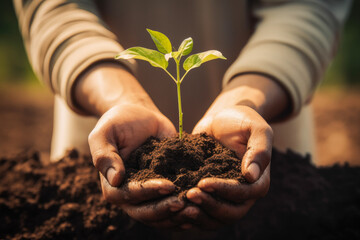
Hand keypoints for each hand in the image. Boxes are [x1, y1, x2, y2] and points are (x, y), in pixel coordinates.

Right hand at [74, 62, 186, 226]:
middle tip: (184, 202)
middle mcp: (129, 194)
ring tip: (195, 208)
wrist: (138, 116)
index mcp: (112, 184)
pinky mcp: (164, 188)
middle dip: (165, 209)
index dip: (148, 192)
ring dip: (176, 215)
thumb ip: (104, 154)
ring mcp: (148, 194)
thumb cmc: (118, 122)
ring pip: (159, 214)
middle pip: (145, 212)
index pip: (129, 195)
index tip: (168, 185)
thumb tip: (115, 180)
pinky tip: (199, 207)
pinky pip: (171, 205)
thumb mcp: (105, 132)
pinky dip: (183, 210)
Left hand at [182, 105, 271, 228]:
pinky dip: (191, 214)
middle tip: (189, 194)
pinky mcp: (211, 195)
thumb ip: (259, 150)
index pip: (245, 194)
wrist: (222, 120)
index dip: (225, 191)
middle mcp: (244, 193)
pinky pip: (203, 212)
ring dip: (199, 214)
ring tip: (181, 203)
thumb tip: (251, 175)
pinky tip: (176, 206)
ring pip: (216, 217)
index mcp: (258, 180)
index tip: (204, 182)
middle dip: (210, 205)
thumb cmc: (241, 121)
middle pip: (231, 213)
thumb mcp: (255, 129)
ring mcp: (226, 197)